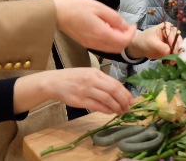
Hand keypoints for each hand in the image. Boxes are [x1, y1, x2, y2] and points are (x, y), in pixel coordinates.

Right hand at [13, 68, 132, 114]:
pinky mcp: (80, 100)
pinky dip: (106, 109)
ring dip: (116, 107)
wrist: (54, 82)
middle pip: (113, 90)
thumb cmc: (72, 78)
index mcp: (95, 73)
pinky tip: (110, 112)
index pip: (115, 83)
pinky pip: (97, 106)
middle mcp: (91, 80)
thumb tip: (117, 91)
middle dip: (123, 100)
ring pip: (107, 99)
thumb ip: (101, 81)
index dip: (125, 93)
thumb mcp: (87, 73)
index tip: (131, 100)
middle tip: (128, 108)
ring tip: (121, 112)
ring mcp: (86, 90)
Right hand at [53, 0, 135, 53]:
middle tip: (126, 27)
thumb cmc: (76, 7)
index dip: (131, 34)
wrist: (57, 14)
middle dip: (126, 39)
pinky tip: (106, 30)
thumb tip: (125, 26)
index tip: (132, 25)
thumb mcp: (99, 7)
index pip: (123, 41)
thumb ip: (114, 18)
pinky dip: (110, 41)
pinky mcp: (86, 44)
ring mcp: (91, 45)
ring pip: (111, 49)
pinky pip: (103, 47)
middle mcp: (97, 43)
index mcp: (101, 34)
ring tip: (117, 27)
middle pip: (118, 48)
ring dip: (118, 41)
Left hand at [125, 22, 181, 58]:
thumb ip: (161, 46)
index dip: (176, 45)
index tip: (173, 53)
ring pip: (179, 50)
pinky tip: (170, 63)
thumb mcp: (151, 42)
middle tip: (173, 60)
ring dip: (177, 56)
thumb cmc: (144, 40)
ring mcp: (173, 42)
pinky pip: (176, 55)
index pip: (175, 36)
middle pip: (180, 43)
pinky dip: (174, 59)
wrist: (139, 47)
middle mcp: (173, 34)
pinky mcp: (172, 50)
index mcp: (168, 27)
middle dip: (177, 52)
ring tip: (171, 63)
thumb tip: (169, 52)